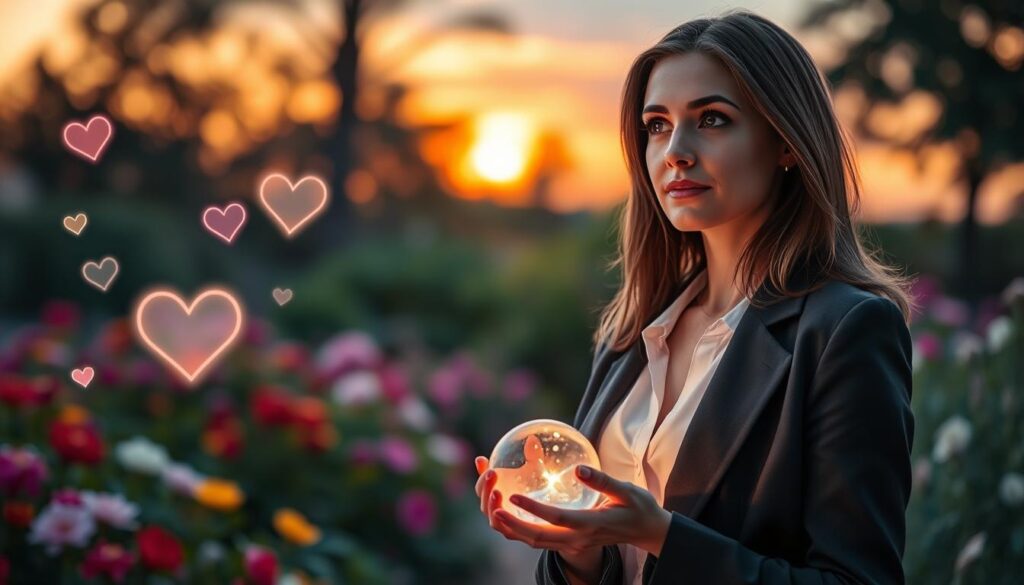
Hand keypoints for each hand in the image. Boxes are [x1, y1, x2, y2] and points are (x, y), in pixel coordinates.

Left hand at [489, 464, 671, 556]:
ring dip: (513, 531)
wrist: (646, 531)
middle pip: (537, 538)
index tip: (514, 495)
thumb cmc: (638, 507)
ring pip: (536, 543)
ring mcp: (573, 543)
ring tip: (494, 514)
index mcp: (591, 524)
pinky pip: (540, 541)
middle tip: (493, 508)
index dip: (533, 509)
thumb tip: (578, 469)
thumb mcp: (627, 491)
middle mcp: (578, 538)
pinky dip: (522, 532)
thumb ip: (603, 481)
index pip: (556, 519)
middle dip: (513, 525)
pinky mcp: (570, 542)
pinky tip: (510, 517)